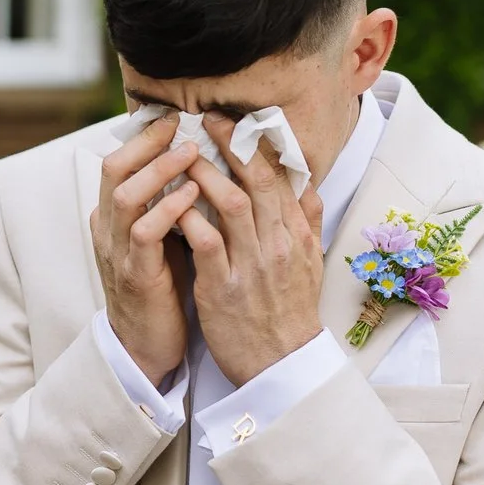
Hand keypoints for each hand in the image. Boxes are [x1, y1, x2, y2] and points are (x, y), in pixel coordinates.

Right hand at [92, 113, 205, 383]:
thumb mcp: (162, 237)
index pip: (119, 162)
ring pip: (125, 195)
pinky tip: (194, 194)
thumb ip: (170, 203)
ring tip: (191, 151)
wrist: (147, 345)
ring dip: (159, 170)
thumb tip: (201, 164)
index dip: (144, 137)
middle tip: (180, 124)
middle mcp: (107, 229)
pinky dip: (169, 208)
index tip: (175, 118)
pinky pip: (144, 232)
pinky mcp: (134, 274)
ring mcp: (117, 252)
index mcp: (113, 217)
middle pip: (114, 169)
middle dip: (147, 142)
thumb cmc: (162, 287)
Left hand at [176, 113, 326, 384]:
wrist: (283, 365)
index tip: (233, 120)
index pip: (277, 177)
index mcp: (296, 234)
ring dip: (205, 174)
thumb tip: (305, 182)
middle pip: (256, 181)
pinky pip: (206, 243)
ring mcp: (251, 265)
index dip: (254, 144)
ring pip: (230, 205)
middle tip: (204, 119)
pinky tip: (173, 201)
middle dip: (229, 145)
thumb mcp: (310, 262)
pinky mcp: (224, 288)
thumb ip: (307, 220)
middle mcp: (277, 244)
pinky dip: (189, 217)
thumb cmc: (291, 311)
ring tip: (183, 153)